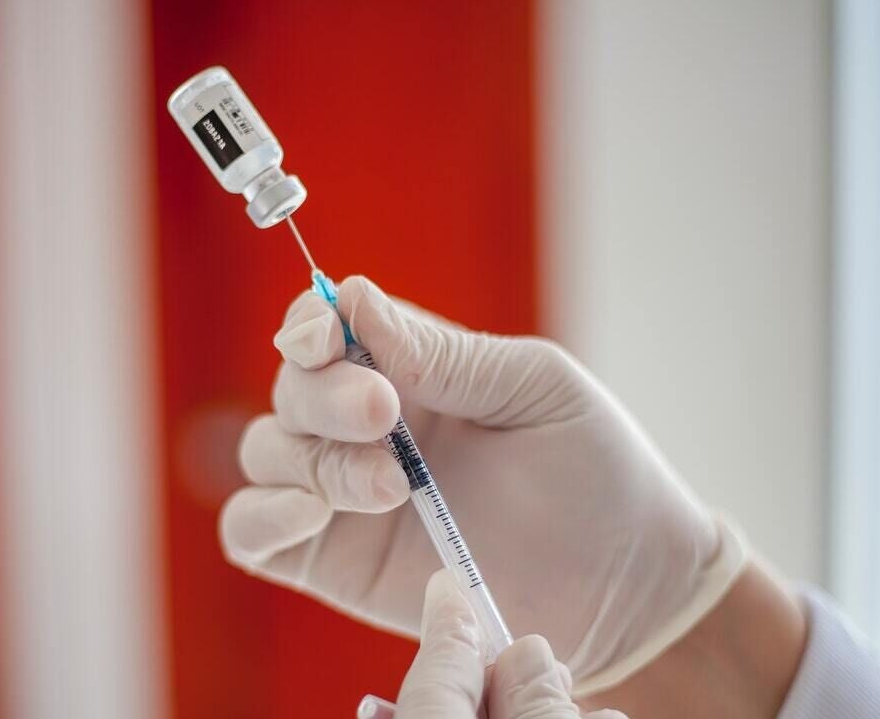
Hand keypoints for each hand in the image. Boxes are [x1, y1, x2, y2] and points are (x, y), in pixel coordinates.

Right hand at [222, 275, 745, 693]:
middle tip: (386, 415)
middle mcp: (367, 427)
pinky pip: (250, 533)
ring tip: (393, 486)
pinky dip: (259, 516)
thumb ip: (446, 354)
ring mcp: (346, 495)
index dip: (310, 325)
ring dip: (312, 458)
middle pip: (290, 388)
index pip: (324, 328)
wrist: (629, 581)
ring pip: (265, 452)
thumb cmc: (596, 468)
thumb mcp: (537, 387)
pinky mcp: (335, 564)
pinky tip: (311, 516)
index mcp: (411, 369)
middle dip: (324, 395)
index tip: (331, 336)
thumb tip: (352, 298)